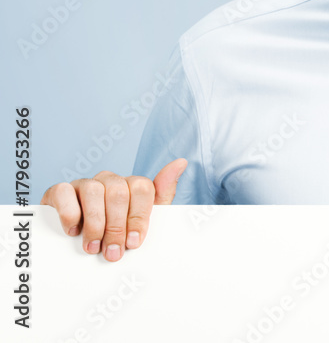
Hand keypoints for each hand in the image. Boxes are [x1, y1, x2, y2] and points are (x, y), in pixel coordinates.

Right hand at [40, 158, 186, 261]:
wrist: (75, 244)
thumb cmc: (114, 232)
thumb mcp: (142, 220)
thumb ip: (163, 194)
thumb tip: (181, 162)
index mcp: (130, 186)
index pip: (143, 188)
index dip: (139, 217)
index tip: (134, 243)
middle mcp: (109, 180)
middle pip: (119, 192)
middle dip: (117, 227)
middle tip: (113, 252)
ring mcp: (84, 183)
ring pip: (94, 191)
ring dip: (95, 224)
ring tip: (93, 247)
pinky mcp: (60, 191)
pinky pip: (64, 192)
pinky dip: (70, 213)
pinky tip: (73, 231)